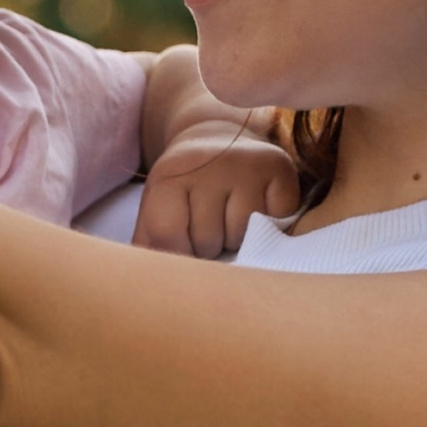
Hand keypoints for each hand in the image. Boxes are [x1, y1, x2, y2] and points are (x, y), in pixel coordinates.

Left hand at [134, 112, 302, 257]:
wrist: (217, 141)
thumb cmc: (183, 192)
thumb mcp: (154, 213)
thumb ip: (147, 249)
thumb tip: (153, 286)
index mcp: (168, 176)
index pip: (168, 237)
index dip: (178, 255)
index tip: (185, 247)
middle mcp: (207, 164)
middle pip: (208, 241)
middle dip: (209, 248)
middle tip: (212, 227)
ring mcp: (246, 164)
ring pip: (243, 235)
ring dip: (240, 240)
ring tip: (233, 220)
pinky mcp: (279, 167)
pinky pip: (278, 221)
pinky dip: (272, 225)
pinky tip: (260, 210)